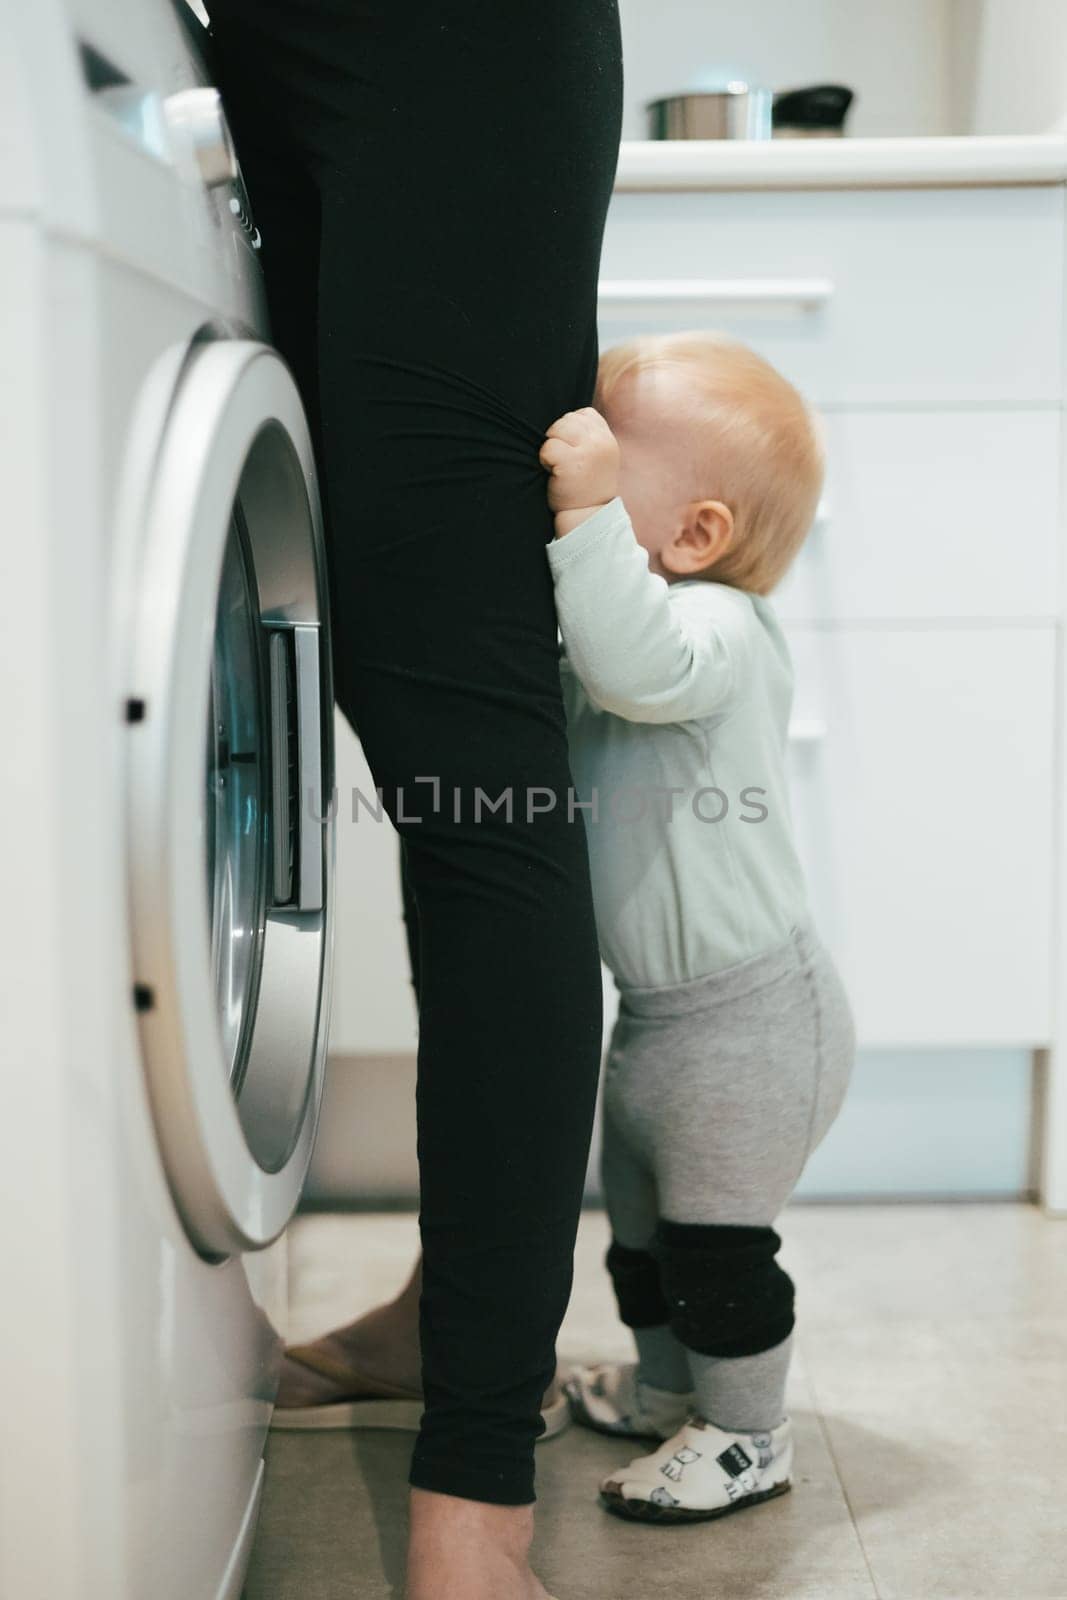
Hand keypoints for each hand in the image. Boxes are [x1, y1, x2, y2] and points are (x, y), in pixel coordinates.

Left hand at [540, 407, 619, 523]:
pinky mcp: (571, 463)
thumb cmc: (586, 487)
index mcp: (607, 439)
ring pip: (556, 430)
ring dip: (551, 447)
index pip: (584, 414)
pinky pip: (547, 448)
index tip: (572, 450)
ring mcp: (587, 452)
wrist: (586, 517)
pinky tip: (554, 474)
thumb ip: (589, 436)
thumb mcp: (597, 457)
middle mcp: (601, 443)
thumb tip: (567, 418)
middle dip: (558, 437)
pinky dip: (544, 460)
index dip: (570, 429)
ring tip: (560, 467)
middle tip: (563, 461)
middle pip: (567, 420)